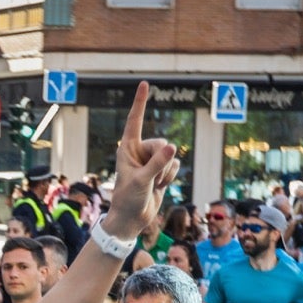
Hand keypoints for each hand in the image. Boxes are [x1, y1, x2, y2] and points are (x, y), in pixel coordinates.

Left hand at [101, 83, 179, 239]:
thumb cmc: (128, 199)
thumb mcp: (141, 180)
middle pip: (161, 144)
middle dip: (160, 162)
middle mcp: (139, 151)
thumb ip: (157, 163)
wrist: (132, 219)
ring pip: (170, 156)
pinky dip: (170, 178)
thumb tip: (172, 147)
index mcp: (127, 148)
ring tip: (152, 185)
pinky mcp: (161, 170)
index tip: (144, 84)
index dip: (140, 102)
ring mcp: (151, 161)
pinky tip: (159, 187)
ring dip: (165, 173)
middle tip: (149, 178)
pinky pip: (175, 166)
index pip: (135, 121)